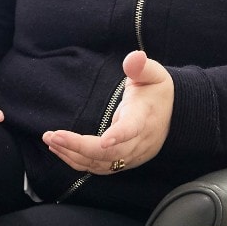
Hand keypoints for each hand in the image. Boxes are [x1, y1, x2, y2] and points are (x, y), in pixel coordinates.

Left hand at [42, 50, 173, 173]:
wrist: (174, 115)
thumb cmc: (157, 92)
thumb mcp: (154, 74)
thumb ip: (141, 67)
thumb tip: (134, 58)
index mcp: (145, 118)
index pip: (132, 129)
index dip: (118, 136)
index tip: (103, 141)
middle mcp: (139, 142)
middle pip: (110, 154)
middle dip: (79, 147)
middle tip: (53, 136)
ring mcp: (132, 156)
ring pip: (101, 164)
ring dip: (74, 155)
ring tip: (51, 141)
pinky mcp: (124, 162)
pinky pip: (99, 167)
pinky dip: (78, 161)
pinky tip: (61, 150)